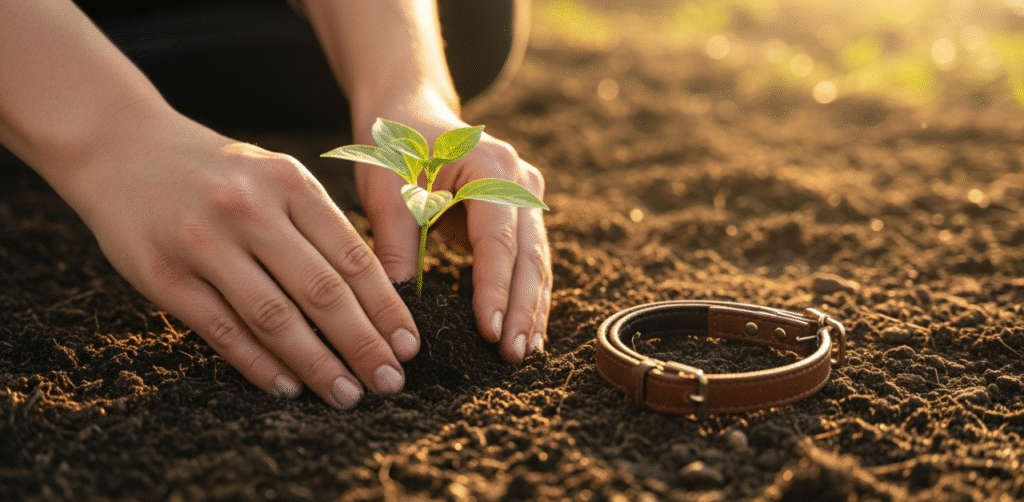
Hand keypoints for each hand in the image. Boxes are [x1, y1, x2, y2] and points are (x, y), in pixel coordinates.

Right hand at [67, 108, 418, 408]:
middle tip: (389, 383)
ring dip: (317, 364)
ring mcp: (204, 243)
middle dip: (363, 344)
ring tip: (346, 395)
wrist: (121, 147)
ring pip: (274, 317)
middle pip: (321, 292)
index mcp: (290, 184)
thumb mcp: (276, 177)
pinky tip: (287, 388)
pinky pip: (221, 330)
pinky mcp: (162, 274)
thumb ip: (319, 227)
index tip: (409, 347)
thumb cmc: (217, 172)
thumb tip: (374, 298)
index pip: (353, 258)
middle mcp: (251, 211)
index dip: (386, 309)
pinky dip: (258, 364)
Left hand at [352, 107, 550, 363]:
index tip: (490, 331)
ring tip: (526, 353)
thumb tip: (398, 299)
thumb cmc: (395, 149)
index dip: (495, 287)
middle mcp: (519, 180)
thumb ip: (395, 239)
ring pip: (536, 262)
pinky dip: (527, 297)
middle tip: (514, 355)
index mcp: (490, 166)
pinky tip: (528, 333)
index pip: (498, 238)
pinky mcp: (521, 215)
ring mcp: (526, 196)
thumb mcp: (386, 186)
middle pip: (528, 254)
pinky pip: (528, 261)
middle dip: (523, 308)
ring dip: (532, 309)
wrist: (411, 116)